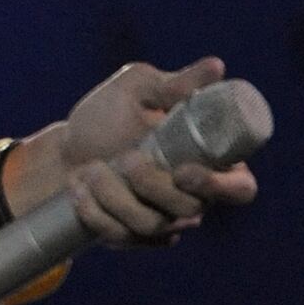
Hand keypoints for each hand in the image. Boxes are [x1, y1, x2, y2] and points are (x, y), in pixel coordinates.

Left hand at [0, 55, 260, 245]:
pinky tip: (78, 190)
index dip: (219, 186)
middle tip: (125, 159)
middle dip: (153, 186)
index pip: (240, 189)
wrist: (63, 149)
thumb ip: (174, 84)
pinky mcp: (131, 238)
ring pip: (152, 225)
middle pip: (191, 209)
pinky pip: (121, 238)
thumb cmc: (108, 116)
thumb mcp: (137, 90)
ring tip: (90, 170)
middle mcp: (192, 198)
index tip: (182, 171)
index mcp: (209, 163)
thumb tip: (215, 66)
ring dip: (115, 197)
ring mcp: (162, 221)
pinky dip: (95, 213)